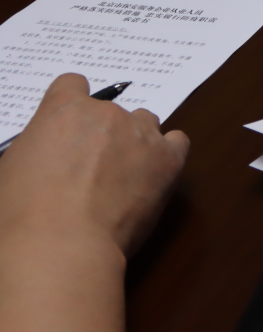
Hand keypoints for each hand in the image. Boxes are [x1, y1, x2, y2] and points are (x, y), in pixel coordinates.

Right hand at [0, 73, 188, 257]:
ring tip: (122, 176)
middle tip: (91, 168)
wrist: (60, 247)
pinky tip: (153, 175)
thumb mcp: (12, 169)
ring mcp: (141, 134)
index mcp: (64, 110)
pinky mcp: (168, 159)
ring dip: (135, 142)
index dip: (71, 104)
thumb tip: (49, 154)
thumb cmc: (22, 214)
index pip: (72, 84)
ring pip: (145, 123)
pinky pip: (177, 142)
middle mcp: (107, 114)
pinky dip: (166, 154)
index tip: (70, 127)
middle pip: (112, 111)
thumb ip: (38, 147)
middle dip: (103, 133)